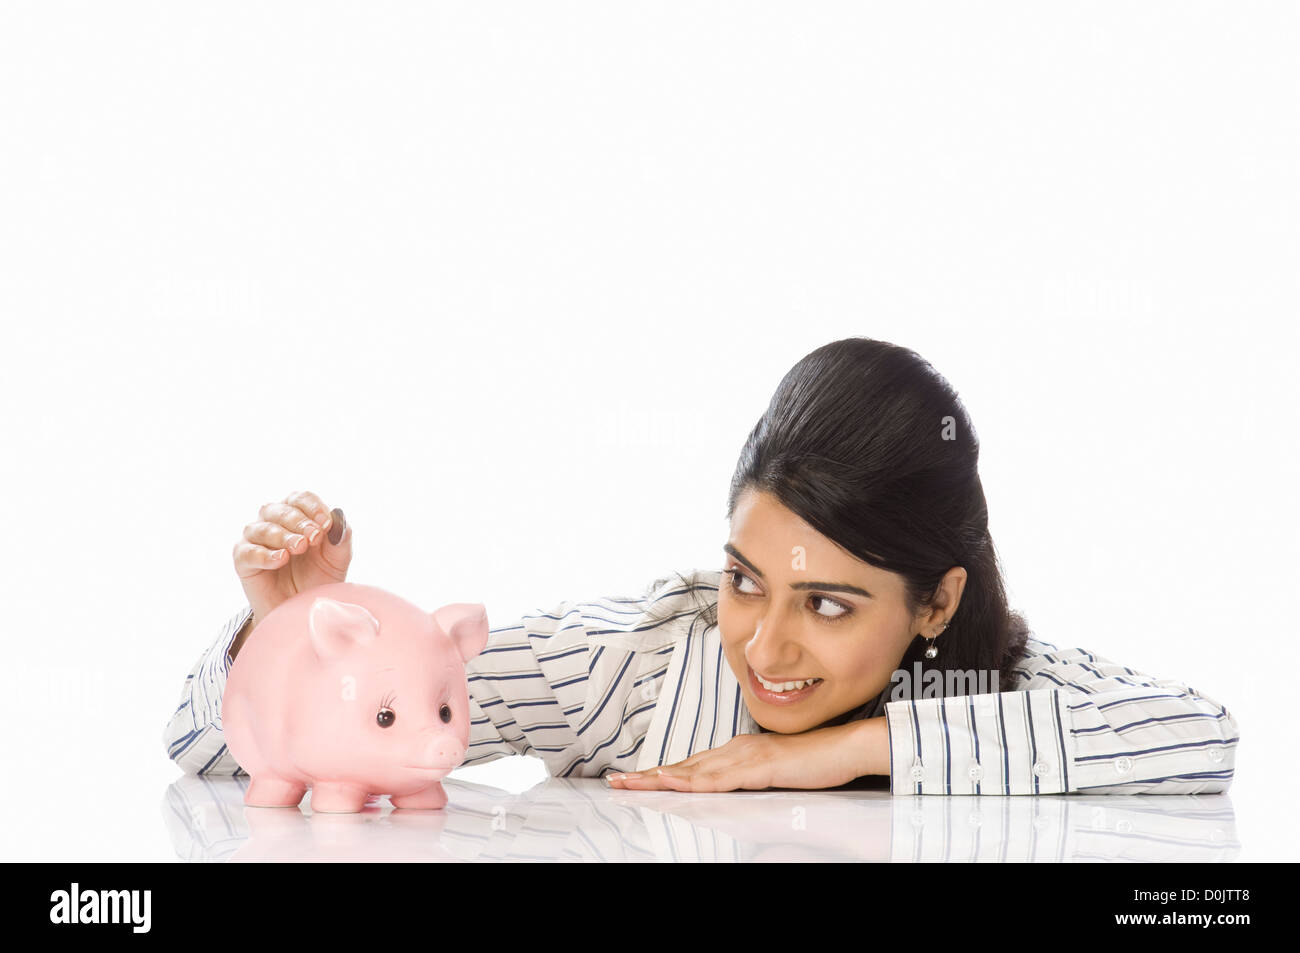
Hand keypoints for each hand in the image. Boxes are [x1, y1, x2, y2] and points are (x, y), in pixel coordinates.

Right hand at [232, 489, 352, 630]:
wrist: (301, 611)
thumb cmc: (319, 579)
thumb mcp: (338, 559)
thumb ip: (341, 537)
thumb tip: (339, 515)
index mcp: (297, 515)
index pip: (301, 498)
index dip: (313, 507)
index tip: (326, 524)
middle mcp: (273, 522)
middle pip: (280, 510)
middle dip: (299, 522)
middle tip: (314, 537)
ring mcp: (255, 540)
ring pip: (262, 527)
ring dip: (282, 535)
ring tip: (299, 547)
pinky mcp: (243, 560)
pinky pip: (247, 552)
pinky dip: (264, 554)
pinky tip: (280, 559)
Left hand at [606, 718, 887, 791]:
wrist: (845, 748)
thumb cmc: (815, 762)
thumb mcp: (774, 775)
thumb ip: (751, 781)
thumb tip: (732, 793)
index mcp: (738, 751)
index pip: (692, 764)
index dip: (662, 772)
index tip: (634, 779)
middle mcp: (735, 749)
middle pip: (684, 764)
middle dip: (648, 774)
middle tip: (616, 782)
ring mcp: (746, 756)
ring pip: (694, 771)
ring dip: (659, 777)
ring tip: (631, 784)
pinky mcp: (759, 768)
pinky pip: (720, 779)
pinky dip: (693, 781)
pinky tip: (673, 783)